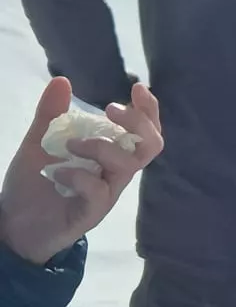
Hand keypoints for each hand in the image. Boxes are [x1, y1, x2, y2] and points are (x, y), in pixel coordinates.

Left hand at [0, 79, 162, 266]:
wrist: (13, 226)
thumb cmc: (33, 185)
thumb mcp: (39, 143)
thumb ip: (51, 115)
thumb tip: (62, 80)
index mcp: (110, 155)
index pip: (144, 132)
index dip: (148, 110)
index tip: (137, 88)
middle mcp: (114, 174)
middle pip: (150, 146)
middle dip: (138, 122)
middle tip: (111, 110)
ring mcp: (106, 194)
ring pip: (127, 166)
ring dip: (100, 146)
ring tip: (70, 144)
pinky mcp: (91, 213)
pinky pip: (98, 190)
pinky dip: (78, 175)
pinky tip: (57, 173)